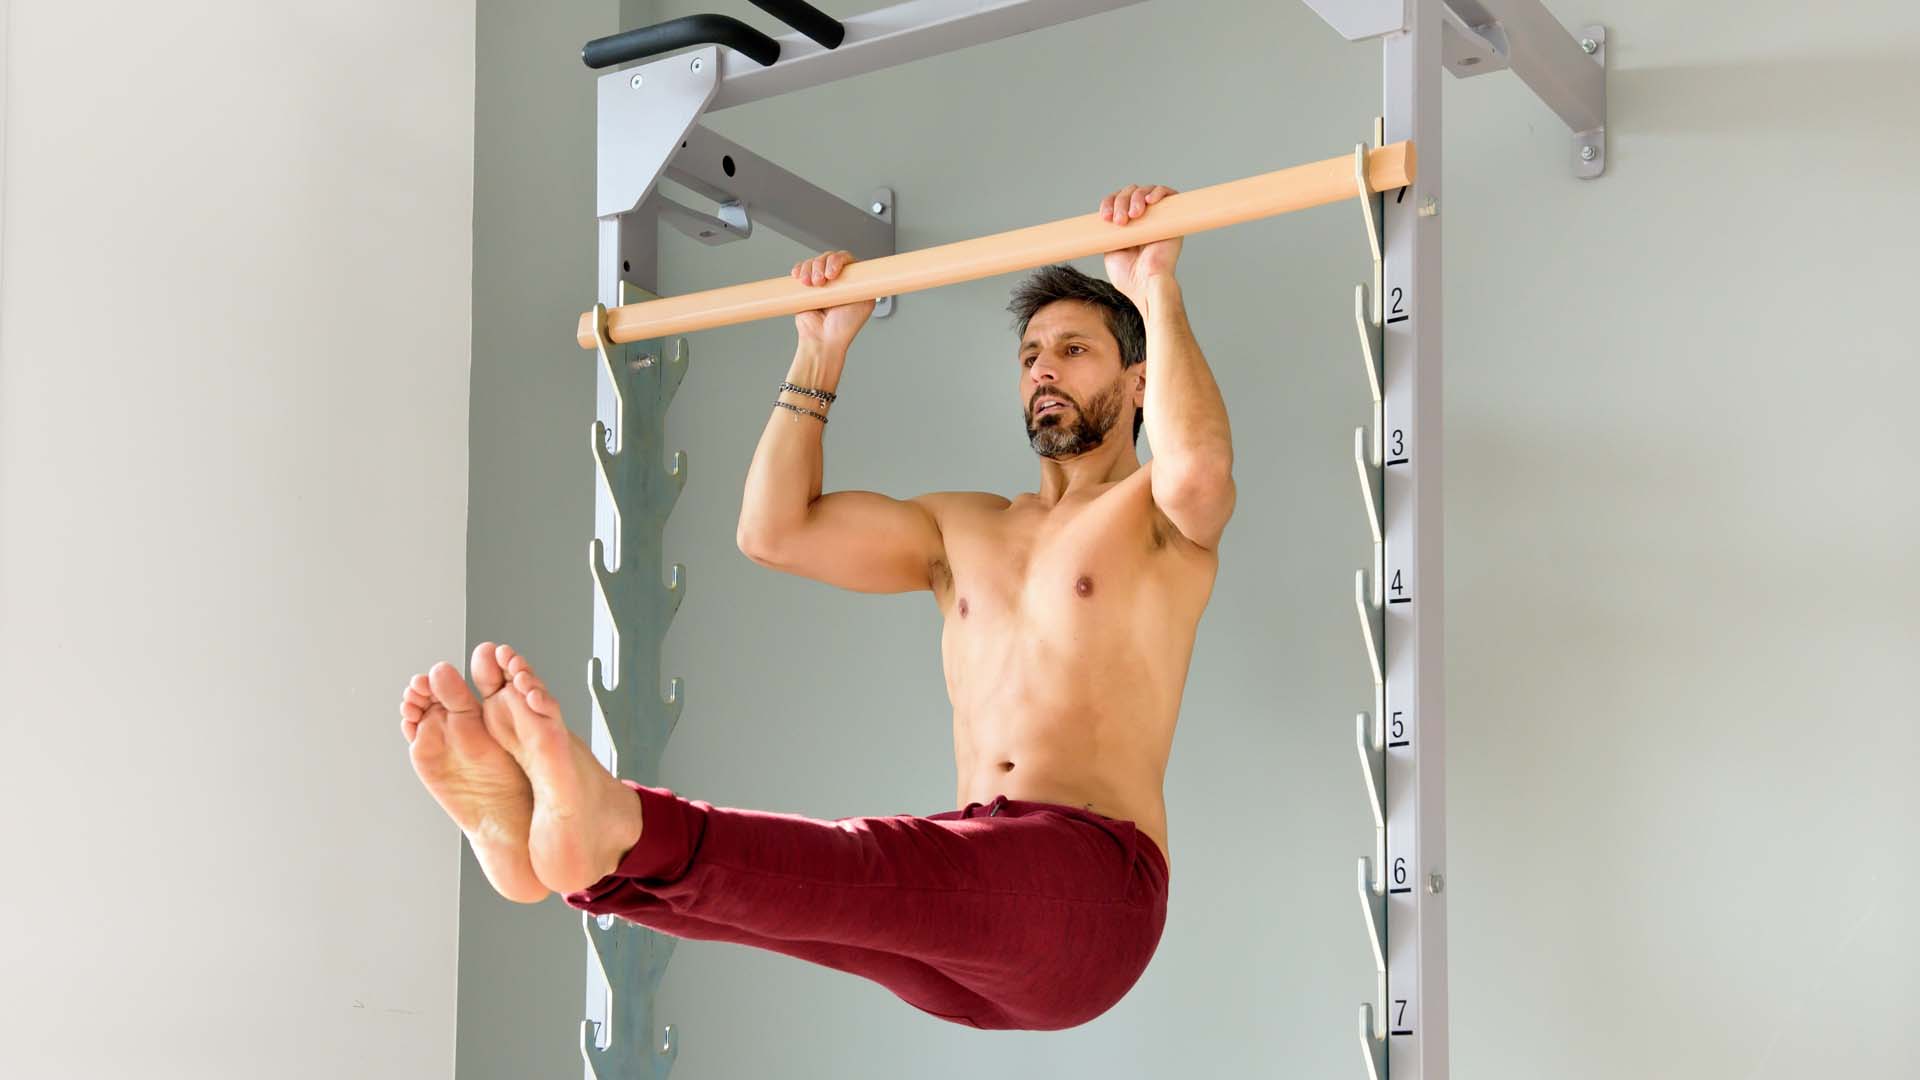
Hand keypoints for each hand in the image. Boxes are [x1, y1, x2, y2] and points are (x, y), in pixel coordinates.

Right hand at [791, 249, 874, 350]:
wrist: (822, 339)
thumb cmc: (844, 327)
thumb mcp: (865, 302)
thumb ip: (866, 283)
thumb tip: (865, 269)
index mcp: (852, 282)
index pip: (846, 259)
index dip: (837, 260)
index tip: (832, 273)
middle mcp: (837, 281)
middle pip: (827, 257)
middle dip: (821, 265)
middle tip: (821, 282)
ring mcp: (821, 282)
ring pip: (813, 262)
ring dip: (809, 269)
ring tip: (811, 285)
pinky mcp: (805, 287)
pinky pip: (801, 270)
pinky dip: (799, 270)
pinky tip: (799, 277)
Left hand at [1099, 184, 1180, 309]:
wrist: (1146, 286)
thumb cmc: (1129, 277)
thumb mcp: (1109, 249)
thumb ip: (1108, 231)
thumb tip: (1106, 214)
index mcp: (1128, 226)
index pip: (1117, 201)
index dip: (1110, 203)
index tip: (1105, 217)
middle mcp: (1143, 220)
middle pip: (1130, 192)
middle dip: (1121, 201)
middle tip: (1120, 220)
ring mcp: (1158, 218)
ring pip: (1146, 191)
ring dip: (1135, 197)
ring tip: (1134, 215)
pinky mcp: (1173, 219)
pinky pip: (1170, 194)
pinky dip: (1159, 192)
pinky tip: (1149, 201)